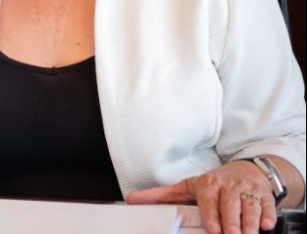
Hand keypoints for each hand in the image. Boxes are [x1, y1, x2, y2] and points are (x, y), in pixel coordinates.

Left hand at [125, 161, 276, 233]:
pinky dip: (267, 216)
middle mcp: (227, 186)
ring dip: (249, 223)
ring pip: (249, 207)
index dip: (211, 213)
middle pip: (230, 206)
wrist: (244, 172)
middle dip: (231, 223)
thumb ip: (161, 196)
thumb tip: (131, 199)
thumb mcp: (187, 187)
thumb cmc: (213, 184)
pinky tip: (266, 224)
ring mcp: (246, 191)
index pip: (209, 199)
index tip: (212, 228)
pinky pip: (267, 207)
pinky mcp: (263, 196)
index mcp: (207, 184)